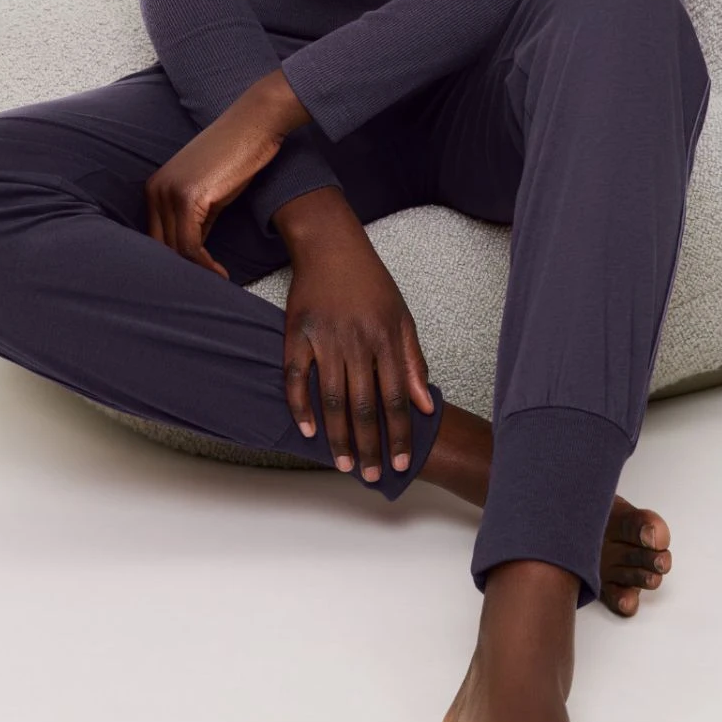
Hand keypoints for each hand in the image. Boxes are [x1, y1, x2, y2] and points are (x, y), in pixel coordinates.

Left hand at [145, 86, 288, 279]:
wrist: (255, 123)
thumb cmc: (239, 152)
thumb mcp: (210, 190)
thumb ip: (196, 218)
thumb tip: (194, 253)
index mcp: (155, 187)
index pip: (155, 238)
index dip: (174, 263)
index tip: (196, 278)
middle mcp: (155, 189)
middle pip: (161, 246)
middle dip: (182, 271)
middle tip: (206, 287)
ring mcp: (169, 193)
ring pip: (175, 250)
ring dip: (197, 272)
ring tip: (218, 281)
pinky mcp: (189, 198)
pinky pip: (191, 246)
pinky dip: (205, 265)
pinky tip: (221, 273)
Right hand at [280, 202, 436, 482]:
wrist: (329, 244)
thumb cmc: (370, 282)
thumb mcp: (401, 316)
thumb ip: (412, 361)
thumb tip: (426, 405)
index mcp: (386, 337)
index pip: (396, 397)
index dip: (399, 433)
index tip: (400, 463)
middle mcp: (356, 341)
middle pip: (364, 405)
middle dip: (369, 445)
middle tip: (371, 476)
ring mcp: (324, 338)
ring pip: (331, 398)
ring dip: (338, 437)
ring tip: (345, 464)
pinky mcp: (296, 333)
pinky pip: (295, 378)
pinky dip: (300, 407)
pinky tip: (308, 432)